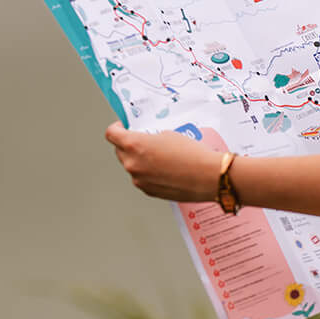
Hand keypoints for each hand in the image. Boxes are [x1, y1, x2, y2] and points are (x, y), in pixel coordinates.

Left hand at [105, 123, 221, 202]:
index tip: (122, 127)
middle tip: (143, 140)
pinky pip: (142, 178)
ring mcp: (139, 179)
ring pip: (131, 165)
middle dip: (128, 144)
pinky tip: (165, 168)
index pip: (111, 134)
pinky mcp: (148, 191)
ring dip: (139, 160)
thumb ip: (150, 137)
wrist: (208, 176)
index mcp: (134, 145)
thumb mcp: (168, 134)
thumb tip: (146, 141)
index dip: (116, 129)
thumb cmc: (192, 154)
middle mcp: (132, 164)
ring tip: (159, 156)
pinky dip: (148, 172)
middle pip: (119, 151)